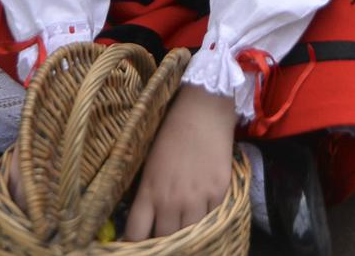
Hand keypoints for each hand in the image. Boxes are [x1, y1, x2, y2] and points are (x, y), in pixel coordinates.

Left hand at [125, 84, 235, 239]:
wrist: (202, 111)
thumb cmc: (171, 132)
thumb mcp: (150, 164)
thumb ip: (148, 194)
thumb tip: (147, 219)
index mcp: (148, 191)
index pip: (136, 233)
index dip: (136, 244)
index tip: (139, 244)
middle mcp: (171, 200)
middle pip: (165, 239)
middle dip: (163, 240)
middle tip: (165, 234)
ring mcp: (197, 198)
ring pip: (190, 235)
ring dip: (186, 234)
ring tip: (186, 228)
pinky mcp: (218, 192)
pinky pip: (212, 220)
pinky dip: (208, 220)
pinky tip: (204, 213)